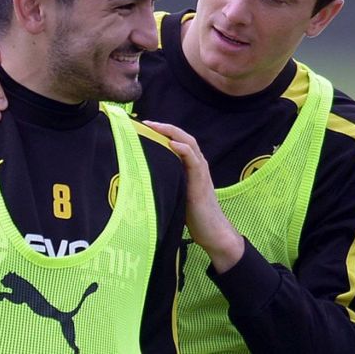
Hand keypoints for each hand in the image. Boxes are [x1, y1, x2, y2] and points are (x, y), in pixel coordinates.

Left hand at [143, 120, 244, 272]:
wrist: (213, 232)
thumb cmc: (193, 215)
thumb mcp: (176, 192)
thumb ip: (167, 179)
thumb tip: (141, 175)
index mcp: (191, 166)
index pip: (178, 140)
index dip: (162, 131)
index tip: (143, 127)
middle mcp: (198, 164)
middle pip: (183, 137)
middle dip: (164, 127)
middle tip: (145, 122)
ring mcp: (201, 172)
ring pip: (189, 144)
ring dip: (172, 133)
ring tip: (154, 126)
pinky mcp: (201, 183)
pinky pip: (194, 161)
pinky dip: (183, 150)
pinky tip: (172, 144)